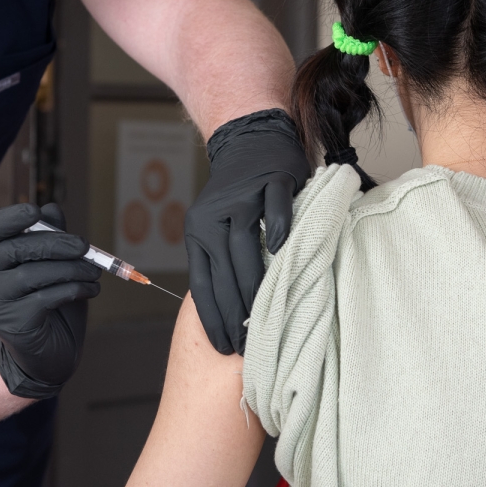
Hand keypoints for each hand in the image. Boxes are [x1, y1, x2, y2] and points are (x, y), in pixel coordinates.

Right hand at [0, 203, 100, 398]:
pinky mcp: (12, 325)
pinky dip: (74, 289)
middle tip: (84, 246)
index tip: (35, 211)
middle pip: (14, 249)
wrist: (46, 350)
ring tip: (94, 272)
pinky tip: (90, 289)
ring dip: (71, 269)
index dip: (9, 218)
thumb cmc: (45, 299)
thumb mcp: (49, 263)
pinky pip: (46, 298)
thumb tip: (52, 209)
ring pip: (32, 275)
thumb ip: (48, 236)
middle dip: (55, 243)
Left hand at [185, 109, 310, 353]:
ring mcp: (244, 196)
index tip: (223, 346)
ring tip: (267, 314)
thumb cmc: (239, 195)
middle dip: (236, 311)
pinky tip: (286, 253)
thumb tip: (232, 314)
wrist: (251, 140)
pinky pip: (275, 209)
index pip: (202, 282)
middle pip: (224, 270)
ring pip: (245, 245)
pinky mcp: (272, 180)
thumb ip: (222, 262)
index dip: (212, 316)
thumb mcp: (218, 227)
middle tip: (250, 342)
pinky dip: (280, 230)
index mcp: (198, 230)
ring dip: (256, 282)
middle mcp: (215, 215)